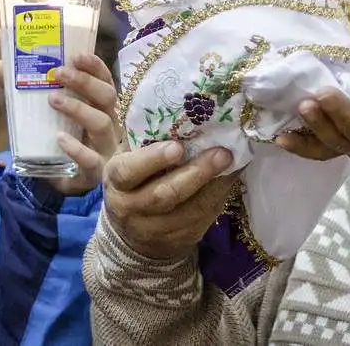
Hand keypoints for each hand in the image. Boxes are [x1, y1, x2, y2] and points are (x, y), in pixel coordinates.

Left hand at [0, 53, 120, 195]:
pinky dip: (77, 148)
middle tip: (58, 72)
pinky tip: (59, 138)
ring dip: (78, 109)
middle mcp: (108, 124)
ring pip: (102, 124)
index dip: (95, 66)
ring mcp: (105, 149)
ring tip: (53, 100)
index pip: (104, 80)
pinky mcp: (94, 172)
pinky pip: (92, 160)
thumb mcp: (40, 113)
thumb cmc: (56, 140)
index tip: (77, 54)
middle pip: (107, 97)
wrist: (57, 182)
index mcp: (98, 107)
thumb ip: (24, 91)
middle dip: (85, 82)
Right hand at [103, 142, 236, 258]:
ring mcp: (155, 229)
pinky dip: (220, 198)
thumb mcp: (128, 161)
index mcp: (116, 182)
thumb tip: (179, 109)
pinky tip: (231, 179)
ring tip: (233, 163)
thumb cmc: (134, 181)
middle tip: (221, 153)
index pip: (129, 172)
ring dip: (215, 187)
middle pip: (164, 194)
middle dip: (196, 173)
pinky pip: (202, 220)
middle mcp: (131, 208)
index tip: (178, 147)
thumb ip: (144, 141)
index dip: (153, 160)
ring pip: (189, 211)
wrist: (132, 234)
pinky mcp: (178, 241)